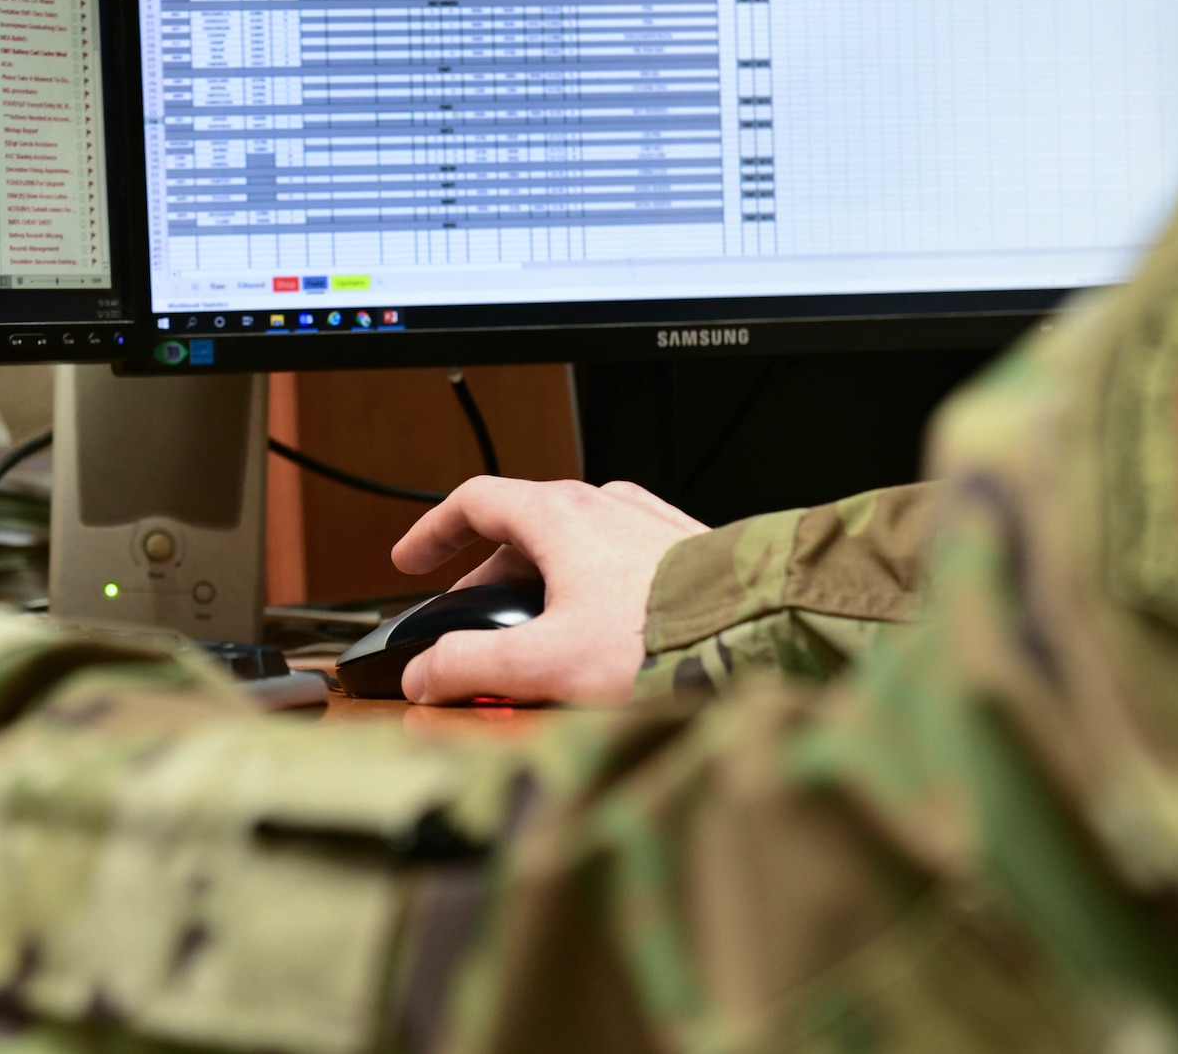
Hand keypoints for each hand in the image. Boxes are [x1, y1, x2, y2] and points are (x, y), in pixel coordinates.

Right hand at [390, 478, 706, 705]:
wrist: (765, 631)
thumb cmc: (666, 638)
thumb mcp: (545, 662)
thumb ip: (471, 667)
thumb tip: (425, 676)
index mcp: (560, 515)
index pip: (473, 502)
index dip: (432, 531)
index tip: (412, 558)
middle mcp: (604, 506)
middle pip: (520, 530)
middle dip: (486, 580)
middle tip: (470, 625)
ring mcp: (647, 523)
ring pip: (571, 543)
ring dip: (539, 584)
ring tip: (536, 636)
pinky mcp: (683, 550)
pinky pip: (616, 557)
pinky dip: (587, 587)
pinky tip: (600, 632)